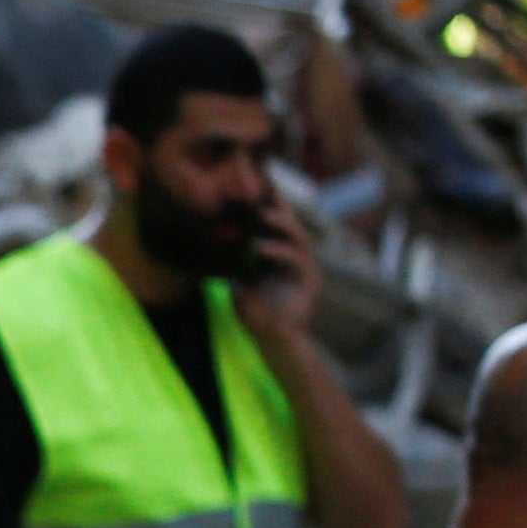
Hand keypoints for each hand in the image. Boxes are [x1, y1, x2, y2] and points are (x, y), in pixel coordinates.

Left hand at [233, 188, 321, 345]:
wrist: (273, 341)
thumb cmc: (257, 314)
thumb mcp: (239, 283)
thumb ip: (235, 265)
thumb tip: (215, 246)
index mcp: (283, 255)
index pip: (277, 224)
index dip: (269, 204)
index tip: (253, 186)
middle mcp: (298, 257)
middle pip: (292, 222)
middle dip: (278, 205)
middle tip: (260, 191)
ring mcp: (307, 268)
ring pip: (298, 236)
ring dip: (279, 224)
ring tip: (260, 215)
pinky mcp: (311, 281)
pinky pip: (296, 259)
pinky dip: (278, 251)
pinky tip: (260, 247)